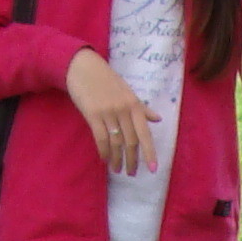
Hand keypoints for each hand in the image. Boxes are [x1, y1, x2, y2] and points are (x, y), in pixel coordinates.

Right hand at [65, 50, 159, 174]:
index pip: (145, 134)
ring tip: (117, 170)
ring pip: (116, 143)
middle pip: (131, 142)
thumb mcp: (127, 92)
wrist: (84, 67)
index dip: (149, 153)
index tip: (153, 169)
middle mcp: (123, 110)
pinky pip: (101, 139)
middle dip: (132, 160)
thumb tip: (158, 119)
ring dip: (117, 159)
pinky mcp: (92, 114)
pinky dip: (104, 151)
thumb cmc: (107, 80)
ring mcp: (108, 112)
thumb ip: (141, 108)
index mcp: (134, 105)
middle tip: (131, 173)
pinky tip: (105, 159)